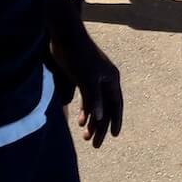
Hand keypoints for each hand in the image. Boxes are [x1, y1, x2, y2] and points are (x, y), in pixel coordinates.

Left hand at [49, 30, 122, 148]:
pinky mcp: (83, 78)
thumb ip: (94, 98)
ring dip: (92, 121)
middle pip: (106, 108)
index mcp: (112, 79)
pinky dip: (85, 111)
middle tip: (94, 144)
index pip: (116, 105)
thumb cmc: (79, 56)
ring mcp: (94, 79)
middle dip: (101, 127)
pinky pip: (88, 99)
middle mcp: (106, 81)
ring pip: (96, 105)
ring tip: (85, 137)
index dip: (116, 121)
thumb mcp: (87, 78)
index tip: (114, 136)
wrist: (66, 37)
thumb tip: (100, 118)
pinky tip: (79, 120)